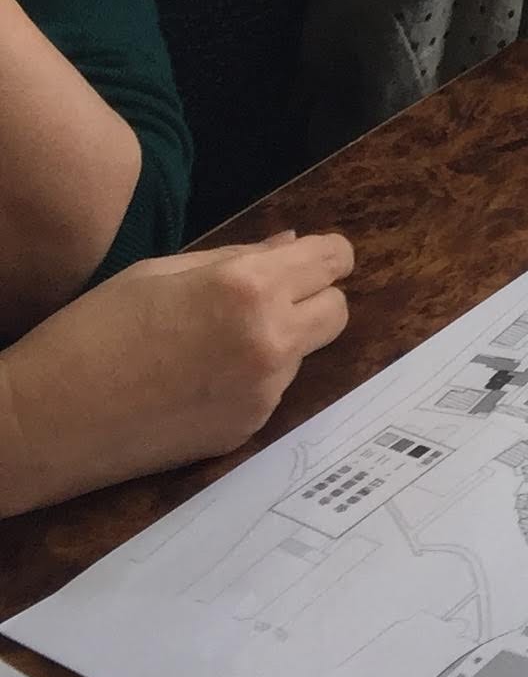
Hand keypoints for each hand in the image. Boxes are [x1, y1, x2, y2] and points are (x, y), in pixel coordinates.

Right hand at [0, 231, 353, 516]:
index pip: (334, 260)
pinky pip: (270, 393)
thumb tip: (291, 245)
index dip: (323, 256)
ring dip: (277, 343)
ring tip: (206, 347)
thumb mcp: (158, 273)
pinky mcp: (245, 431)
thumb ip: (237, 256)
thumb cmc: (89, 333)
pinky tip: (193, 384)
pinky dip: (248, 382)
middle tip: (261, 301)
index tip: (304, 261)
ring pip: (302, 353)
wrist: (42, 423)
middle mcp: (270, 342)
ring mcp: (262, 394)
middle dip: (311, 299)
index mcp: (249, 289)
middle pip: (337, 310)